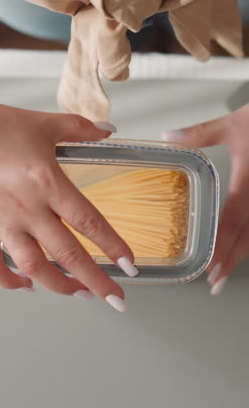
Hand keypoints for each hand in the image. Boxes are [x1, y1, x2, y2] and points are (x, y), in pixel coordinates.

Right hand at [0, 101, 136, 311]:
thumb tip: (108, 129)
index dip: (112, 246)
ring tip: (80, 294)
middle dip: (95, 281)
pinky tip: (26, 286)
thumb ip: (80, 127)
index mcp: (47, 182)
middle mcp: (27, 208)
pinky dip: (9, 282)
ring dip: (59, 286)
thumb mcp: (43, 123)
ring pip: (34, 267)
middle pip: (68, 254)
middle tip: (115, 298)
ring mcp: (2, 222)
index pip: (88, 221)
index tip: (128, 265)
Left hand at [161, 103, 248, 294]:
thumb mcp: (232, 124)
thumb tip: (166, 137)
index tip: (211, 268)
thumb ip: (199, 134)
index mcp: (248, 183)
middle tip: (216, 283)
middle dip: (232, 262)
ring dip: (244, 254)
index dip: (222, 247)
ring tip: (227, 272)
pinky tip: (245, 246)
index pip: (232, 222)